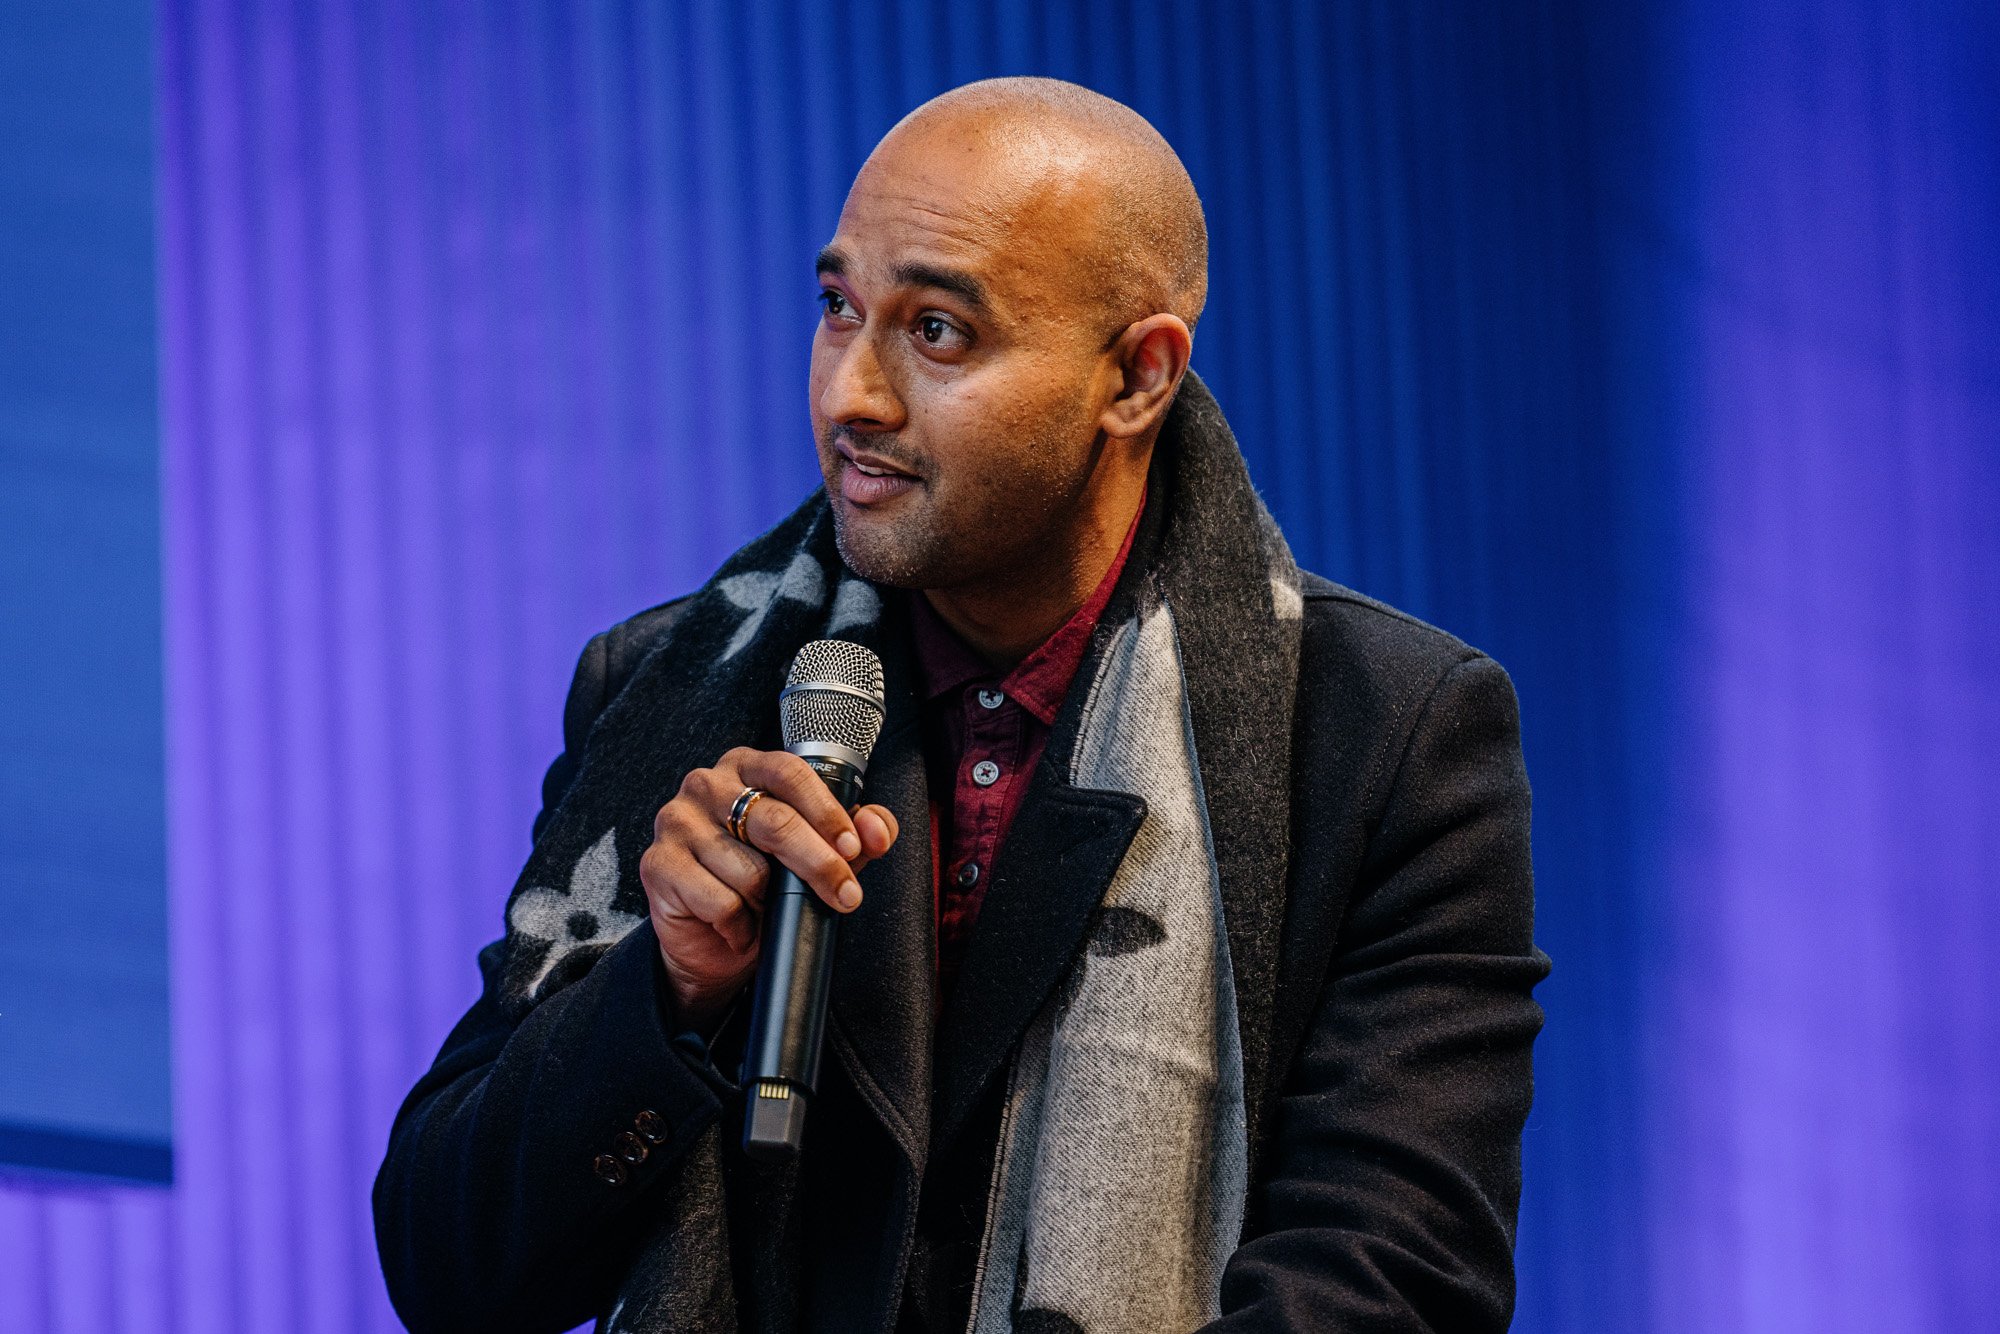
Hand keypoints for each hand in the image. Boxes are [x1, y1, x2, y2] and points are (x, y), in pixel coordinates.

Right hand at [640, 747, 898, 1030]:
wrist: (713, 945)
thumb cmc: (766, 888)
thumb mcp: (819, 856)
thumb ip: (855, 836)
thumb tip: (876, 830)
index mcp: (747, 767)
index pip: (790, 772)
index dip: (826, 811)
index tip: (852, 847)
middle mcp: (706, 784)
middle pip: (774, 821)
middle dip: (819, 863)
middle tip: (846, 895)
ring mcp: (676, 822)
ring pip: (748, 868)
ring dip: (771, 902)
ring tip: (769, 910)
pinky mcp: (657, 864)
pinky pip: (718, 900)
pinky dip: (741, 924)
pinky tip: (741, 928)